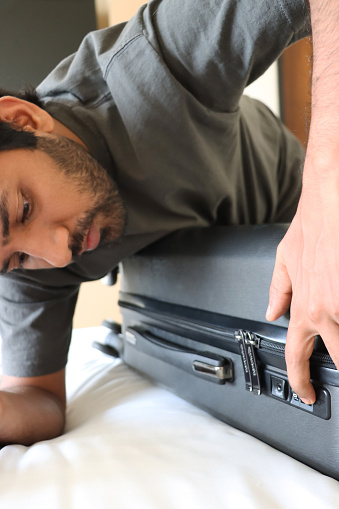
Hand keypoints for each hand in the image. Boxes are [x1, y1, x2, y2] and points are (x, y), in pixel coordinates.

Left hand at [267, 157, 338, 403]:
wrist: (332, 198)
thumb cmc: (313, 225)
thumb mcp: (284, 259)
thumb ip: (278, 290)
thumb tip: (271, 312)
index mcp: (304, 308)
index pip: (296, 355)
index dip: (301, 380)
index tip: (307, 393)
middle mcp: (325, 312)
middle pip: (338, 357)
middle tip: (336, 368)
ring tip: (335, 318)